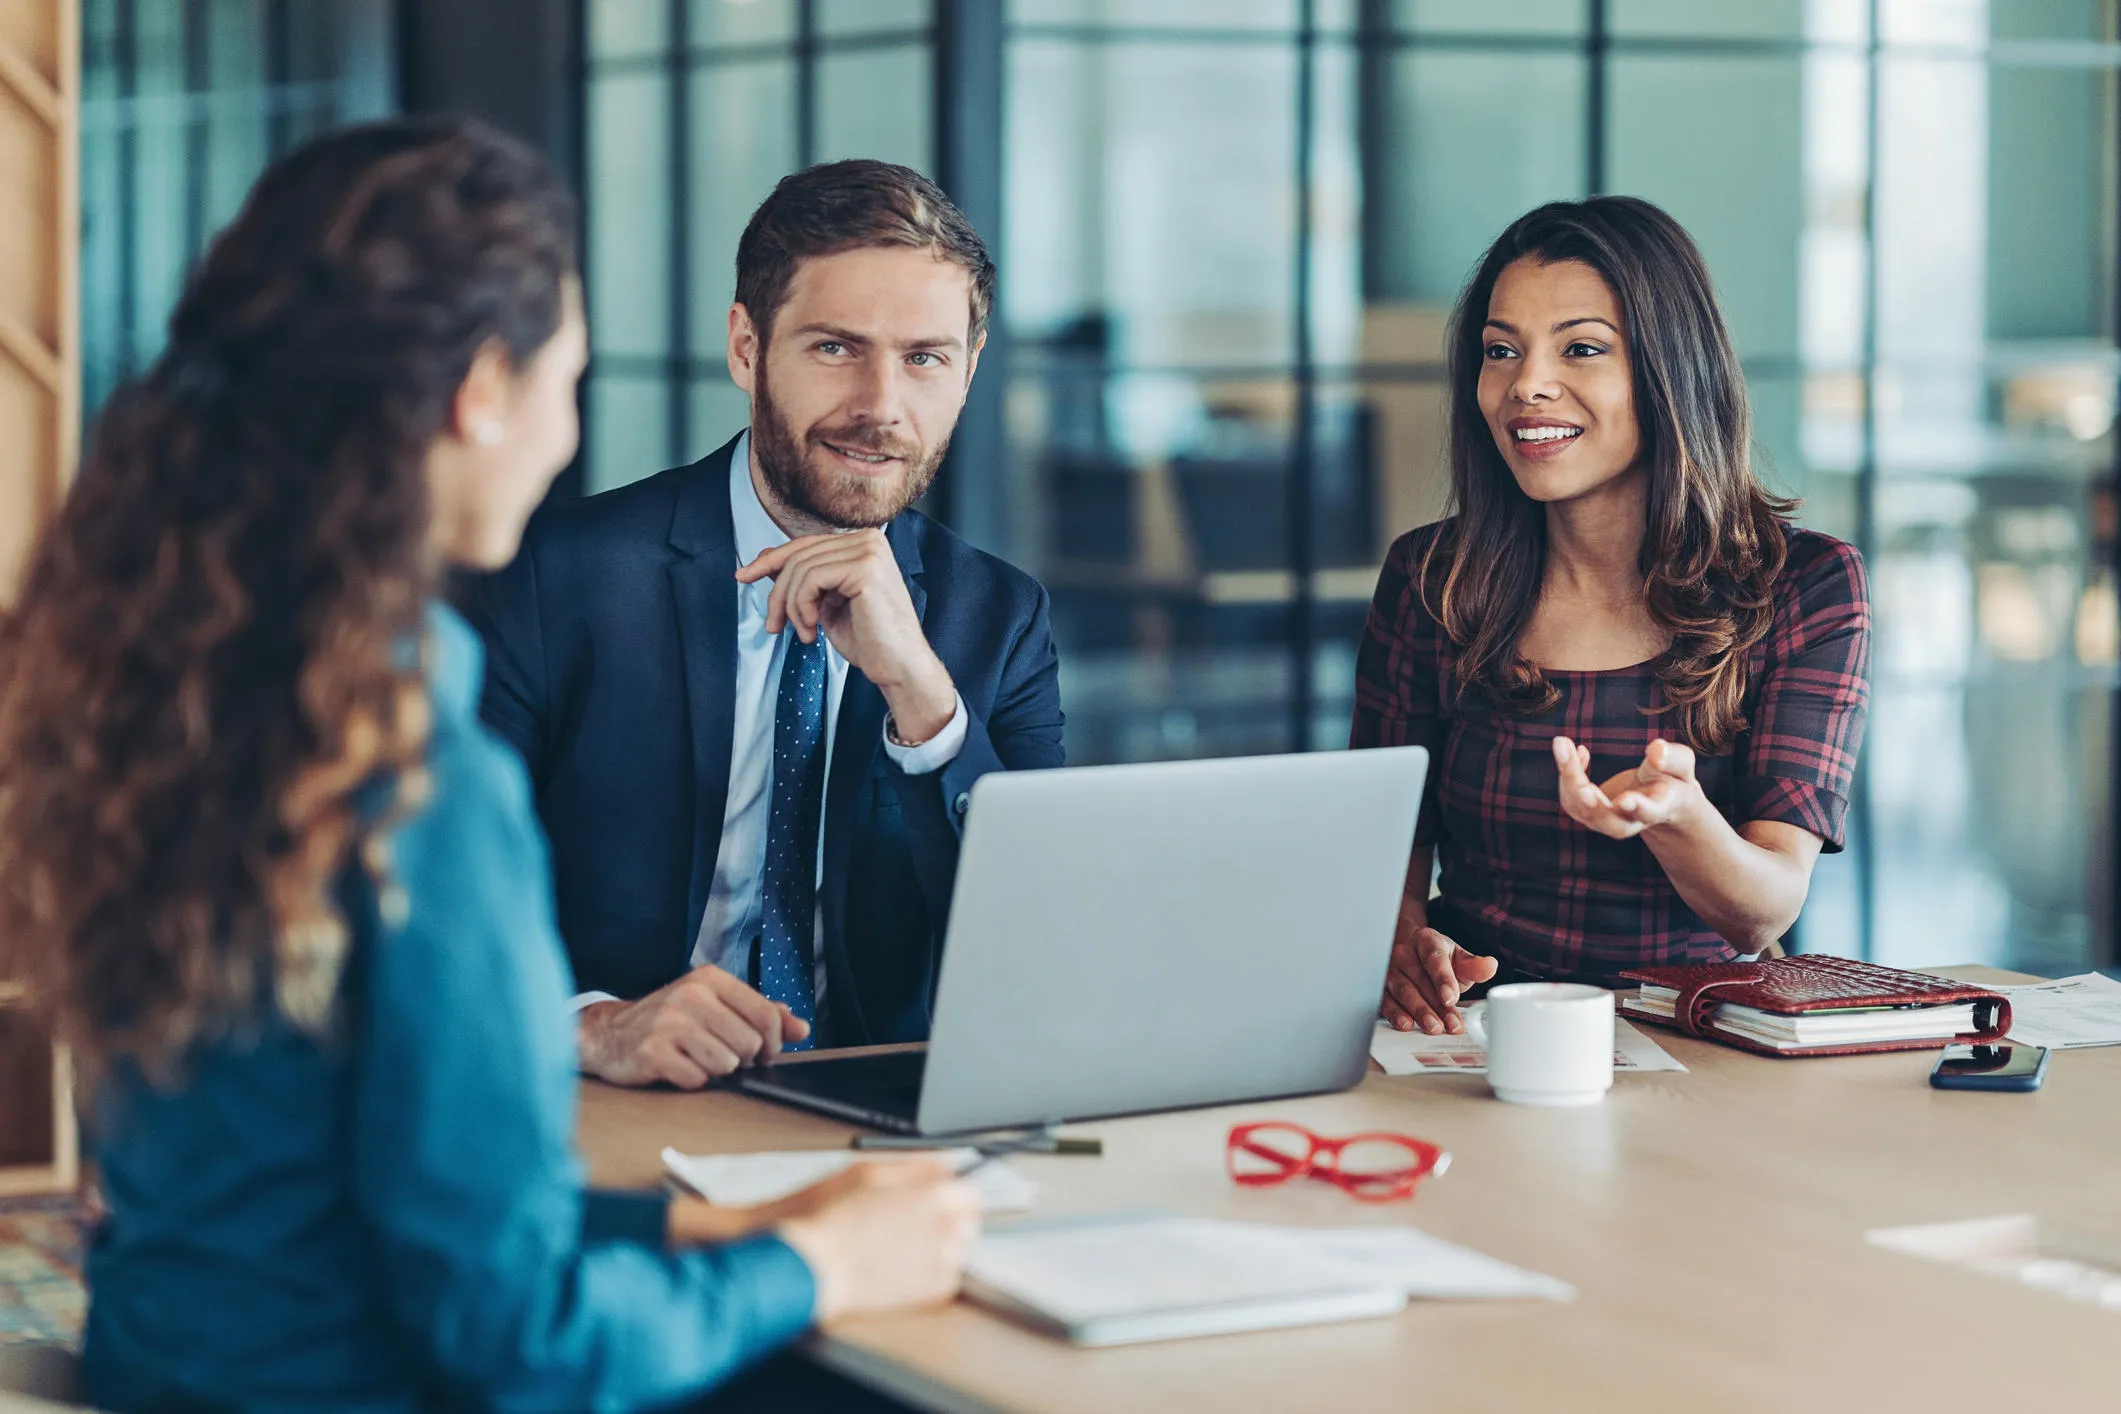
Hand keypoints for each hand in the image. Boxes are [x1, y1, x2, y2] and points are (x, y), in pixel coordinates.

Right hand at [576, 966, 809, 1087]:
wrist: (610, 1033)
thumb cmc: (672, 1020)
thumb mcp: (716, 1006)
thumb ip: (761, 1014)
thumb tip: (802, 1030)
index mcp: (711, 979)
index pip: (767, 1015)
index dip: (773, 1043)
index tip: (763, 1054)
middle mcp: (690, 995)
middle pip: (750, 1043)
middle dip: (743, 1059)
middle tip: (722, 1056)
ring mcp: (669, 1023)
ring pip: (727, 1064)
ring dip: (717, 1070)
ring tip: (697, 1059)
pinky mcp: (652, 1052)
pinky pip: (696, 1079)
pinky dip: (692, 1080)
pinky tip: (678, 1068)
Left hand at [736, 530, 956, 742]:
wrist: (898, 667)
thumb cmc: (868, 639)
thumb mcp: (824, 603)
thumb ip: (801, 578)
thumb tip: (764, 557)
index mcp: (862, 543)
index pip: (805, 544)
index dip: (770, 560)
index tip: (743, 576)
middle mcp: (868, 539)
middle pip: (799, 555)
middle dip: (778, 593)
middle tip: (774, 626)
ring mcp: (869, 552)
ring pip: (801, 568)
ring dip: (791, 607)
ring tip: (804, 633)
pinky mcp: (865, 569)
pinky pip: (811, 580)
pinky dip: (802, 607)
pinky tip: (813, 628)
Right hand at [774, 1160, 981, 1321]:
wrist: (811, 1265)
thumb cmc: (829, 1217)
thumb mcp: (867, 1171)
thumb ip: (914, 1165)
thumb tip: (942, 1162)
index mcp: (933, 1192)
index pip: (970, 1190)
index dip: (953, 1195)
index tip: (941, 1201)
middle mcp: (946, 1225)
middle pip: (969, 1221)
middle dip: (949, 1221)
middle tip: (917, 1227)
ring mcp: (942, 1260)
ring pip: (958, 1250)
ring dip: (940, 1248)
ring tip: (900, 1250)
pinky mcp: (934, 1290)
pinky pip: (947, 1278)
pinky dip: (930, 1276)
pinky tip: (899, 1270)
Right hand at [1380, 908, 1497, 1034]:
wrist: (1412, 955)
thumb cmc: (1439, 960)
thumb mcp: (1459, 958)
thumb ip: (1474, 965)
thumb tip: (1489, 966)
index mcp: (1426, 940)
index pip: (1434, 958)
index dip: (1443, 979)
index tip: (1451, 998)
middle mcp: (1404, 953)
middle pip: (1419, 979)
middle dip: (1435, 1005)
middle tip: (1450, 1024)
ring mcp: (1390, 970)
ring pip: (1402, 991)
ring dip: (1418, 1011)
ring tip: (1433, 1027)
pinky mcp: (1382, 987)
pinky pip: (1386, 1001)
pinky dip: (1395, 1014)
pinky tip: (1406, 1024)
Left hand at [1553, 735, 1706, 839]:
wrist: (1658, 798)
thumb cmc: (1672, 779)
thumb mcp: (1682, 766)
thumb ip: (1673, 759)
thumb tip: (1656, 748)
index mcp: (1658, 810)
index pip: (1648, 813)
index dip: (1636, 807)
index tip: (1625, 800)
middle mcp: (1629, 821)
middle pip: (1607, 820)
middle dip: (1592, 803)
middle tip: (1583, 787)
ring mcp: (1605, 820)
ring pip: (1580, 808)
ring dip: (1569, 776)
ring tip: (1562, 743)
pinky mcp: (1588, 812)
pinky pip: (1571, 797)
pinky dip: (1568, 771)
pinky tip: (1577, 749)